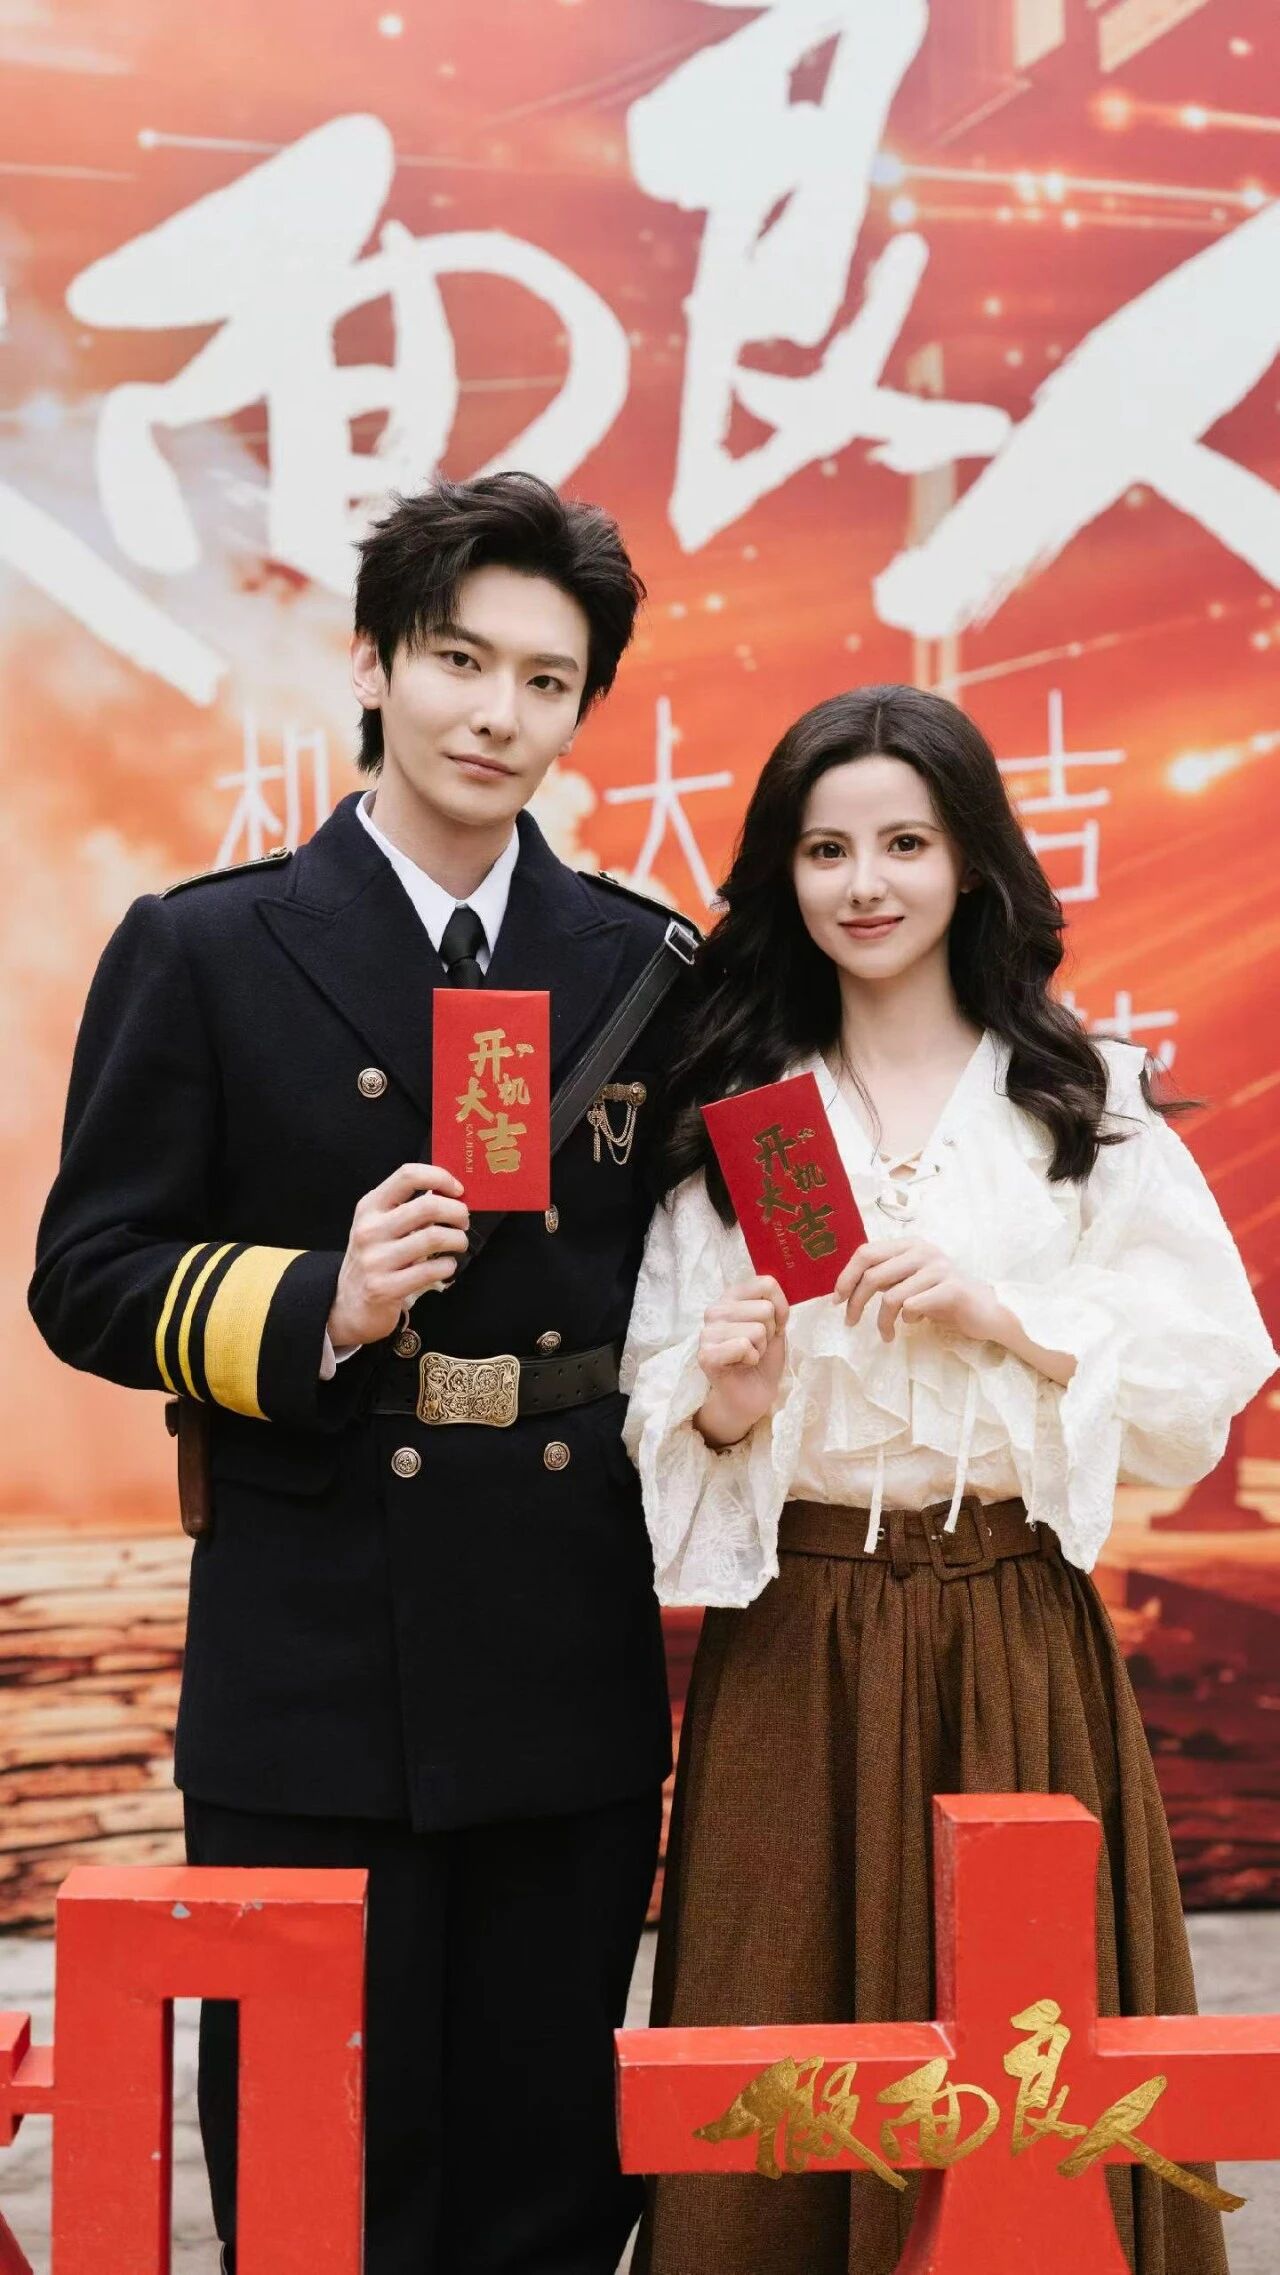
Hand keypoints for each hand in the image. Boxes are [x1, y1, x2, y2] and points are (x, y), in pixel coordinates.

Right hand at [327, 1163, 469, 1348]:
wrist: (350, 1305)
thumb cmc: (376, 1259)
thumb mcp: (381, 1226)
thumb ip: (409, 1208)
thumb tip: (452, 1194)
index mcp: (370, 1207)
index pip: (408, 1175)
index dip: (440, 1178)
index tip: (458, 1190)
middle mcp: (369, 1230)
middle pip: (428, 1206)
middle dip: (457, 1212)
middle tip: (463, 1221)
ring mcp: (375, 1260)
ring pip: (434, 1238)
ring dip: (457, 1239)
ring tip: (458, 1244)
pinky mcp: (384, 1288)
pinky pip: (431, 1270)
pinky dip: (448, 1266)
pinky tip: (446, 1266)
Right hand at [694, 1275, 789, 1446]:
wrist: (753, 1394)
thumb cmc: (763, 1357)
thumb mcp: (776, 1325)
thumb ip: (775, 1305)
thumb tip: (774, 1298)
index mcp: (731, 1297)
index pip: (766, 1283)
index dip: (781, 1308)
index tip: (774, 1326)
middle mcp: (715, 1309)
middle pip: (765, 1309)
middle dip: (770, 1333)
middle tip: (756, 1347)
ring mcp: (707, 1332)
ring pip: (757, 1330)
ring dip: (760, 1348)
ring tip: (748, 1357)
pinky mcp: (706, 1355)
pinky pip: (743, 1346)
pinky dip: (751, 1359)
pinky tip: (740, 1366)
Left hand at [835, 1238, 998, 1345]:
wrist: (984, 1310)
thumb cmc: (941, 1297)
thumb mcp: (909, 1281)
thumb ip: (885, 1276)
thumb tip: (845, 1286)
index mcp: (909, 1244)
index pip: (866, 1252)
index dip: (846, 1276)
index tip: (837, 1300)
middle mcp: (923, 1251)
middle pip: (872, 1275)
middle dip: (856, 1302)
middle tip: (850, 1322)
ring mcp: (939, 1269)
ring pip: (891, 1297)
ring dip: (882, 1321)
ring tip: (886, 1334)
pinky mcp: (952, 1290)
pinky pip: (912, 1307)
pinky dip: (907, 1321)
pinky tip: (915, 1324)